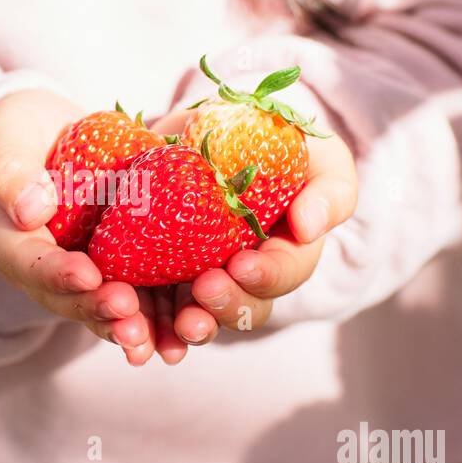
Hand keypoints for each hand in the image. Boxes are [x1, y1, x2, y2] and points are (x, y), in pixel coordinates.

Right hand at [0, 89, 157, 364]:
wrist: (45, 135)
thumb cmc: (16, 132)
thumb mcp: (3, 138)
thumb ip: (10, 171)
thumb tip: (31, 211)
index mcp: (8, 240)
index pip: (30, 262)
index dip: (58, 273)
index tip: (88, 275)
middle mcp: (45, 268)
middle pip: (69, 299)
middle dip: (99, 310)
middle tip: (128, 313)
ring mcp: (84, 270)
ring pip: (106, 308)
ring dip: (134, 327)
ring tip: (159, 343)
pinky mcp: (120, 263)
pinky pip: (140, 293)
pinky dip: (163, 313)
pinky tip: (191, 327)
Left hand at [149, 110, 358, 342]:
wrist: (215, 132)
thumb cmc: (279, 146)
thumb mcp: (320, 159)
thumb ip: (329, 192)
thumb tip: (309, 226)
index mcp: (286, 253)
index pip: (282, 273)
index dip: (265, 275)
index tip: (242, 264)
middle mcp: (245, 277)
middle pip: (242, 308)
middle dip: (225, 306)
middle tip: (204, 289)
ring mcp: (203, 278)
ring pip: (199, 317)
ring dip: (186, 327)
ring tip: (174, 325)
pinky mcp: (162, 271)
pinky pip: (152, 307)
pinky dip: (143, 323)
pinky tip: (132, 330)